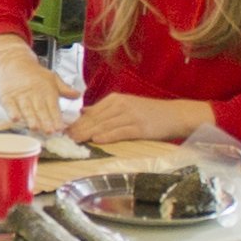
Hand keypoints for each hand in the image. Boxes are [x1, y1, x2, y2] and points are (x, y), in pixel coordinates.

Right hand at [0, 38, 69, 134]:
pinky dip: (12, 111)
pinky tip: (15, 119)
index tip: (60, 127)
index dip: (56, 117)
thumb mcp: (51, 78)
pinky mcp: (6, 96)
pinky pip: (9, 105)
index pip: (52, 106)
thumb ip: (64, 89)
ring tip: (35, 127)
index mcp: (46, 90)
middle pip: (40, 109)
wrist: (13, 61)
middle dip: (45, 121)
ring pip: (26, 108)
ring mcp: (19, 95)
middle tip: (49, 131)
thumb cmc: (34, 73)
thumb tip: (78, 95)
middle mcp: (34, 93)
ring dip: (30, 118)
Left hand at [69, 94, 215, 144]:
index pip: (91, 111)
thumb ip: (105, 109)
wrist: (175, 114)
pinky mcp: (140, 127)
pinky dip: (107, 136)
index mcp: (116, 99)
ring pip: (104, 125)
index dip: (77, 122)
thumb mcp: (126, 105)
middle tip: (65, 138)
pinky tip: (97, 140)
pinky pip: (120, 131)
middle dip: (78, 129)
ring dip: (88, 133)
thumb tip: (84, 112)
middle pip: (95, 118)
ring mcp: (131, 116)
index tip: (65, 131)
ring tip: (75, 141)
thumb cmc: (150, 113)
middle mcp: (121, 105)